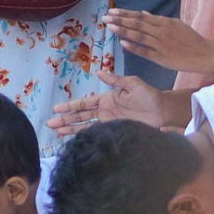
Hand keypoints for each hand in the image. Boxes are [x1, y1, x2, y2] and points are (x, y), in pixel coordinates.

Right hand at [47, 72, 167, 136]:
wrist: (163, 112)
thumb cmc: (148, 95)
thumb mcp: (132, 83)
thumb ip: (115, 80)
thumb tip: (98, 71)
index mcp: (106, 99)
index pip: (84, 103)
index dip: (70, 106)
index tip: (56, 109)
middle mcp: (104, 111)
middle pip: (80, 116)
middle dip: (65, 120)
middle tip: (50, 124)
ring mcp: (108, 123)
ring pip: (85, 127)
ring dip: (71, 130)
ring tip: (57, 133)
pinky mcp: (115, 132)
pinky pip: (97, 135)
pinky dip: (85, 137)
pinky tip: (75, 141)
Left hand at [103, 9, 213, 77]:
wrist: (206, 54)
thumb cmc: (191, 39)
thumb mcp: (176, 24)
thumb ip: (158, 20)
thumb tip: (143, 13)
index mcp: (164, 22)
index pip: (140, 16)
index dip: (125, 14)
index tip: (112, 11)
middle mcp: (161, 31)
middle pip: (137, 24)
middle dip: (120, 20)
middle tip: (105, 17)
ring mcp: (161, 44)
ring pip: (139, 36)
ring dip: (123, 31)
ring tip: (110, 26)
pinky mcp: (162, 57)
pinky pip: (146, 51)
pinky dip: (134, 47)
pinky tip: (123, 43)